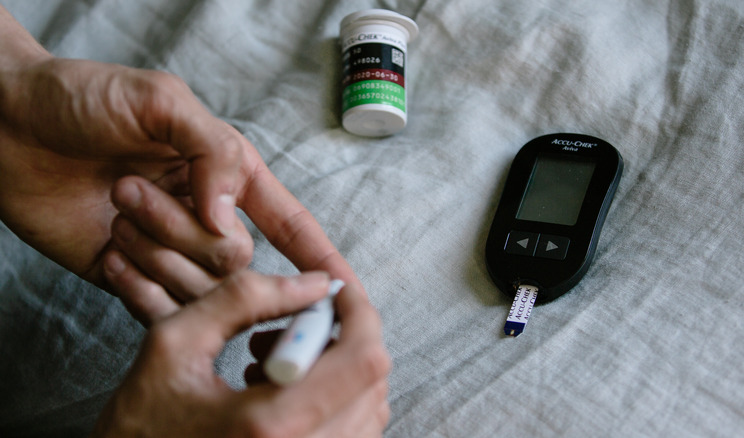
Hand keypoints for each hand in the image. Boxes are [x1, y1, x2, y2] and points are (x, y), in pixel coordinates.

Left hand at [0, 7, 353, 309]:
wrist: (6, 126)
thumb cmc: (81, 99)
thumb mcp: (161, 103)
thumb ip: (214, 155)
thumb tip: (228, 222)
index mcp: (227, 174)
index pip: (288, 222)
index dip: (318, 254)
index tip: (342, 286)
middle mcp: (205, 216)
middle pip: (236, 258)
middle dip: (182, 229)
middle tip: (126, 188)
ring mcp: (169, 251)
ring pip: (198, 285)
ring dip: (153, 248)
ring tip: (112, 207)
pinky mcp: (132, 279)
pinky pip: (155, 307)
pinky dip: (134, 285)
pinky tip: (107, 249)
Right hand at [91, 271, 391, 437]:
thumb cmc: (138, 425)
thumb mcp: (174, 344)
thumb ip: (243, 299)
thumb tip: (312, 282)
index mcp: (272, 424)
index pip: (363, 358)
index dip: (359, 311)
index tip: (333, 288)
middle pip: (372, 381)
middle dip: (342, 336)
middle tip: (290, 324)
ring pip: (368, 406)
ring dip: (335, 367)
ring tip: (270, 358)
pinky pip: (351, 430)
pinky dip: (329, 397)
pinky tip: (275, 387)